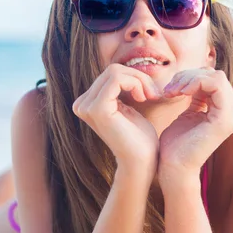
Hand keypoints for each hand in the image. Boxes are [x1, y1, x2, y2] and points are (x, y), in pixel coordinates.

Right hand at [72, 64, 160, 178]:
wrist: (142, 162)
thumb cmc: (139, 138)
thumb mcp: (126, 107)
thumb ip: (119, 90)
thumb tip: (119, 70)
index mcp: (85, 104)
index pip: (109, 73)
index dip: (132, 78)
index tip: (147, 94)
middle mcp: (81, 104)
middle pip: (112, 70)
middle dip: (137, 78)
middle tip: (151, 94)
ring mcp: (86, 106)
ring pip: (116, 71)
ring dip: (139, 80)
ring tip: (149, 96)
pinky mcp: (97, 108)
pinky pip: (117, 78)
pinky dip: (136, 83)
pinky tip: (143, 97)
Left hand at [158, 68, 232, 178]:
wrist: (173, 167)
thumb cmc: (176, 144)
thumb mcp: (188, 114)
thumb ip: (197, 98)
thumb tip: (197, 78)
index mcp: (226, 111)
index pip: (213, 78)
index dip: (190, 77)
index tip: (170, 89)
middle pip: (214, 75)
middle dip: (188, 76)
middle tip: (169, 90)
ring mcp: (232, 116)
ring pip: (215, 76)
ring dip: (188, 79)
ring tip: (171, 92)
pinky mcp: (225, 118)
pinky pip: (215, 84)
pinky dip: (194, 82)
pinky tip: (178, 93)